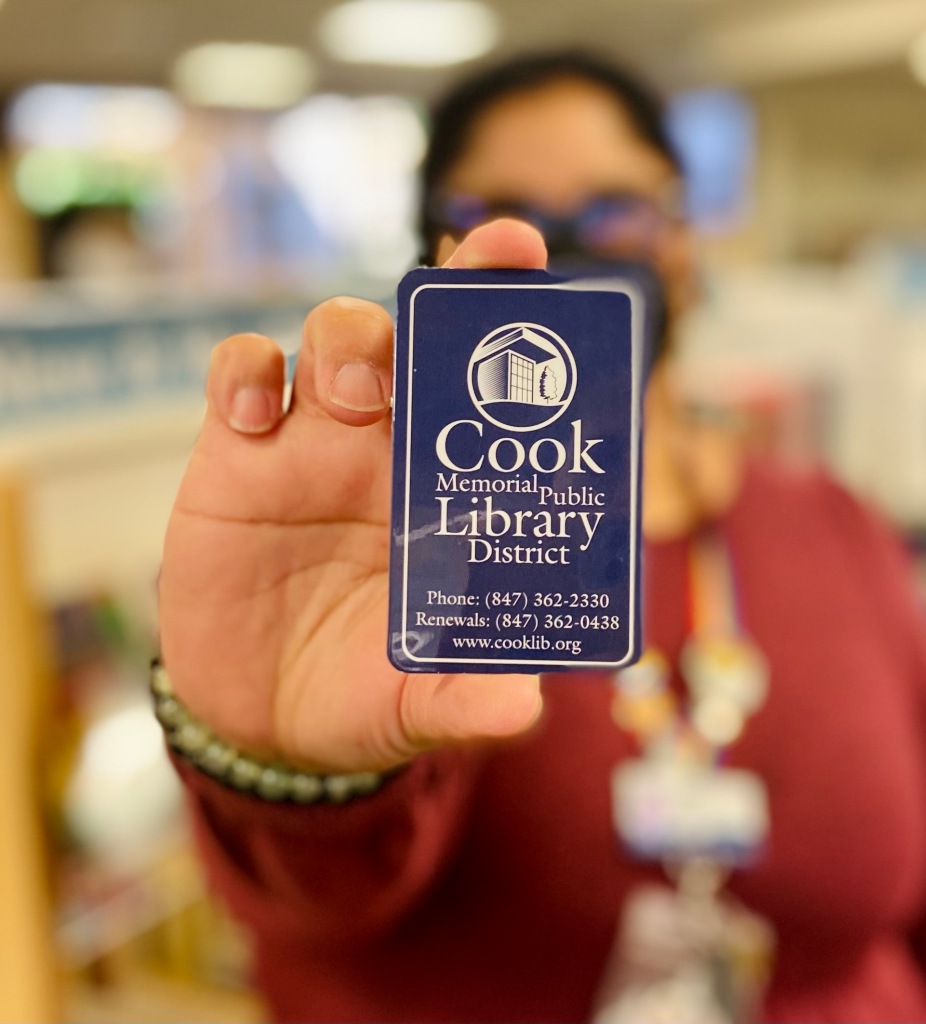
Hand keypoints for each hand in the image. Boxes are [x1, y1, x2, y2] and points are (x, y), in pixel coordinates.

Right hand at [159, 221, 546, 772]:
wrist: (265, 719)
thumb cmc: (365, 692)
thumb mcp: (421, 702)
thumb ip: (469, 699)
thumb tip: (525, 707)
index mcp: (451, 488)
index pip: (488, 384)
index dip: (507, 315)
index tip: (528, 258)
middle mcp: (390, 449)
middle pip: (417, 332)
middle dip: (441, 294)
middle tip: (459, 289)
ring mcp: (312, 444)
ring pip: (333, 336)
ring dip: (349, 340)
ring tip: (355, 395)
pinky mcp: (235, 458)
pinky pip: (239, 375)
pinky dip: (246, 374)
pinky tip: (253, 418)